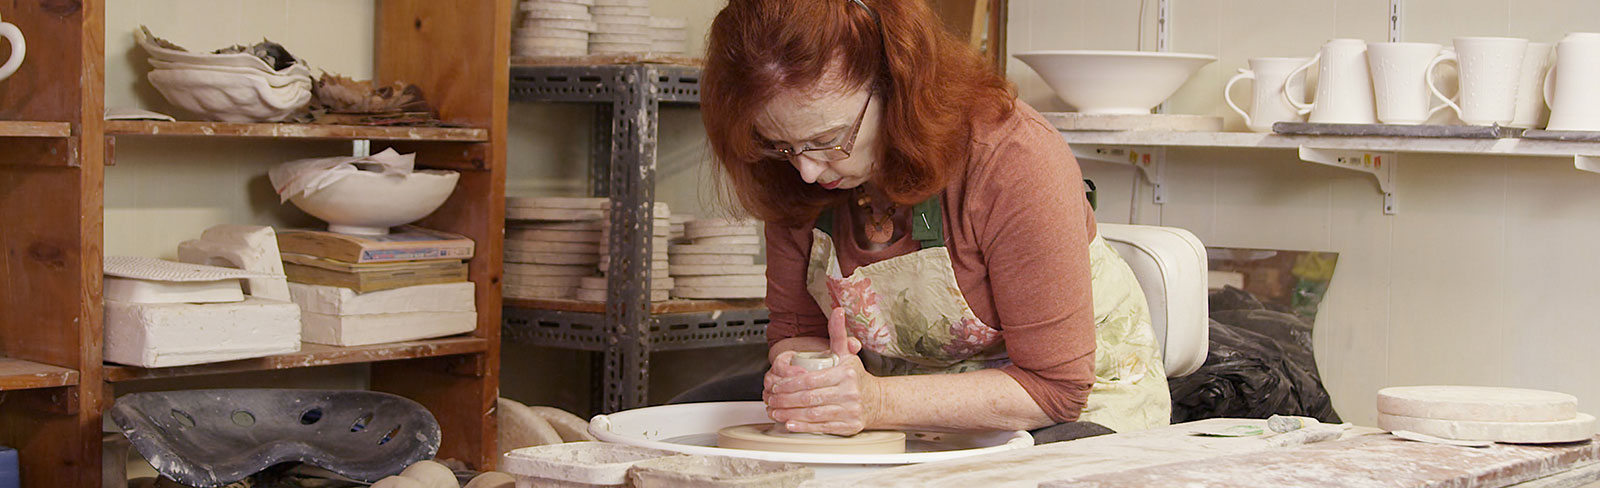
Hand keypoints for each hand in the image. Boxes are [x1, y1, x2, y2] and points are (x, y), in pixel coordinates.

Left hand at [762, 307, 878, 434]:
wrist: (876, 400)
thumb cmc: (856, 377)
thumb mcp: (847, 354)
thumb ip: (838, 333)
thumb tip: (837, 310)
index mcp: (845, 374)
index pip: (810, 380)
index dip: (789, 384)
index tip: (776, 385)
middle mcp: (849, 393)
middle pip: (809, 398)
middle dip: (785, 399)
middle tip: (771, 399)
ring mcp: (849, 412)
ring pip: (813, 414)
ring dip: (790, 414)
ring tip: (775, 411)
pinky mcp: (848, 427)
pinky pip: (822, 428)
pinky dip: (804, 427)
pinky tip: (790, 424)